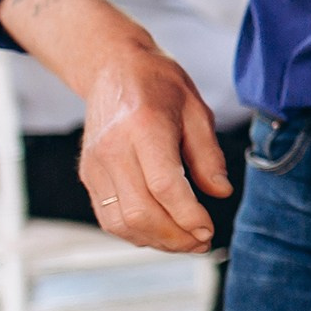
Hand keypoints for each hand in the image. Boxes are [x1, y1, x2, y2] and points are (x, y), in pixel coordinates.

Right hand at [77, 42, 230, 252]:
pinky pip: (109, 217)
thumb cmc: (159, 85)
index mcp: (144, 128)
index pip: (163, 185)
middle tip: (201, 241)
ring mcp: (95, 165)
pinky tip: (161, 231)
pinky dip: (136, 233)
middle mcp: (113, 149)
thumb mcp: (197, 110)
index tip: (208, 229)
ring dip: (155, 241)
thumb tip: (221, 192)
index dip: (188, 215)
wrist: (112, 69)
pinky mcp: (89, 176)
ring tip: (185, 242)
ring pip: (120, 222)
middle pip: (139, 211)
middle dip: (174, 237)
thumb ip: (208, 154)